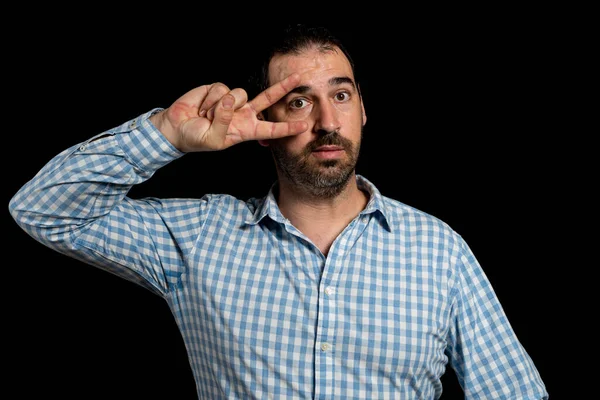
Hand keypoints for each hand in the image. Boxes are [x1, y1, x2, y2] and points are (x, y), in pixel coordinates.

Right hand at [150, 73, 307, 151]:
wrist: (177, 126)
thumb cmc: (197, 138)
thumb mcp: (213, 139)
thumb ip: (224, 122)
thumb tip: (230, 100)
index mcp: (246, 130)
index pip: (270, 129)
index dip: (286, 128)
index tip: (303, 126)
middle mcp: (243, 113)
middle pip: (268, 99)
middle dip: (283, 88)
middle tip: (299, 78)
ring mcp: (232, 100)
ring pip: (238, 95)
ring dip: (219, 108)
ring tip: (207, 117)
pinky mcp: (219, 89)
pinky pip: (221, 90)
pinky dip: (209, 100)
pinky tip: (202, 108)